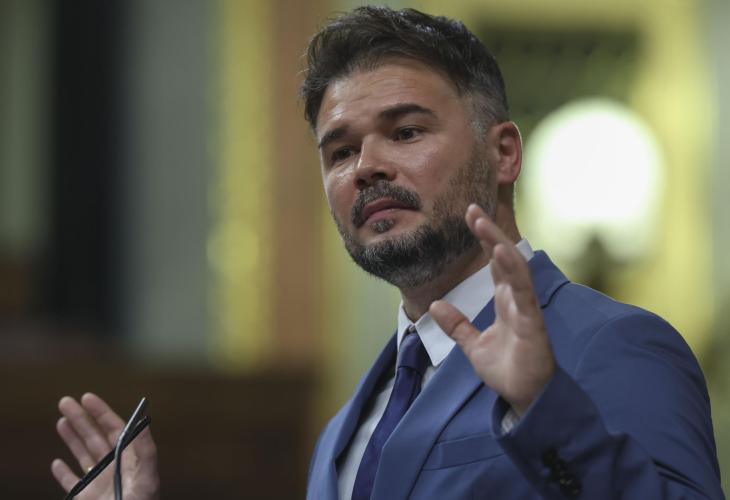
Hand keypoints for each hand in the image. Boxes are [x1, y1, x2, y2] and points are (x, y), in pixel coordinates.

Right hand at [51, 393, 159, 499]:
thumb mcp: (148, 478)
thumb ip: (145, 450)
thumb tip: (142, 423)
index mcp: (130, 460)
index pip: (116, 430)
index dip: (102, 412)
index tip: (87, 397)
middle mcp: (114, 469)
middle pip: (96, 438)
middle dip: (82, 419)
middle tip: (65, 401)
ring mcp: (100, 485)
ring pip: (83, 456)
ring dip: (72, 438)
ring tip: (61, 420)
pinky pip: (73, 485)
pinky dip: (64, 474)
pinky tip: (56, 464)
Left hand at [430, 204, 554, 415]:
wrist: (524, 399)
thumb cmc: (507, 370)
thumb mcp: (473, 346)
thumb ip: (457, 325)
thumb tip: (434, 306)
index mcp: (506, 302)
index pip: (495, 263)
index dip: (484, 239)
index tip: (470, 216)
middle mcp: (517, 300)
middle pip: (505, 258)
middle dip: (490, 233)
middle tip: (472, 209)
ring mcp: (526, 309)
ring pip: (515, 269)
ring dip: (499, 245)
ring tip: (483, 223)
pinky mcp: (532, 323)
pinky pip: (523, 293)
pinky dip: (513, 273)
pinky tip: (501, 254)